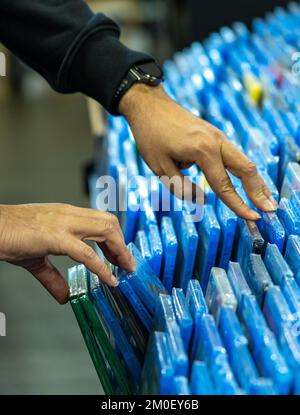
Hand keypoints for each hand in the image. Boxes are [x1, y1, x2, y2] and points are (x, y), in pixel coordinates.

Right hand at [0, 203, 134, 303]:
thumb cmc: (10, 237)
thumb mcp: (37, 259)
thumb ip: (53, 277)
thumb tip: (64, 296)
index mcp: (66, 214)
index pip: (100, 220)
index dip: (115, 237)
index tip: (120, 255)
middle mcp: (69, 215)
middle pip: (109, 222)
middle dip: (122, 244)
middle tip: (127, 264)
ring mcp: (63, 224)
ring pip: (105, 230)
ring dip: (119, 251)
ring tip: (125, 269)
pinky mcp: (56, 238)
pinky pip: (87, 253)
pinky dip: (102, 267)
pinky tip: (109, 279)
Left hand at [119, 84, 277, 219]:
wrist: (149, 104)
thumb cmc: (151, 136)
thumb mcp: (160, 168)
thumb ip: (182, 188)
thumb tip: (203, 200)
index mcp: (203, 150)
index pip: (224, 185)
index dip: (239, 204)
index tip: (253, 218)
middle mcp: (216, 141)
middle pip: (246, 169)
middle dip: (259, 191)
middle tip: (270, 209)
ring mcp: (218, 136)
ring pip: (244, 160)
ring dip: (255, 181)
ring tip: (265, 199)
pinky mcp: (215, 135)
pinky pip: (235, 156)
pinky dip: (245, 171)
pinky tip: (249, 182)